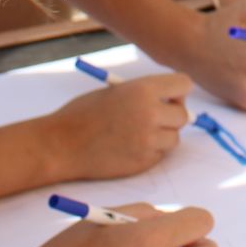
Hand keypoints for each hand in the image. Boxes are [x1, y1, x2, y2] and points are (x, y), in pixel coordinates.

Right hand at [42, 74, 191, 180]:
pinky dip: (151, 152)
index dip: (177, 91)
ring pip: (174, 138)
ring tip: (137, 133)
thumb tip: (171, 99)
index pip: (184, 84)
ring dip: (162, 136)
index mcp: (143, 90)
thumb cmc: (83, 113)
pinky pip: (160, 155)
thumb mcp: (115, 91)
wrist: (61, 145)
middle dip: (171, 116)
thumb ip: (144, 93)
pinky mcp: (144, 162)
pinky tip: (128, 147)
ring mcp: (148, 141)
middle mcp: (151, 114)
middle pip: (183, 115)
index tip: (166, 97)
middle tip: (152, 118)